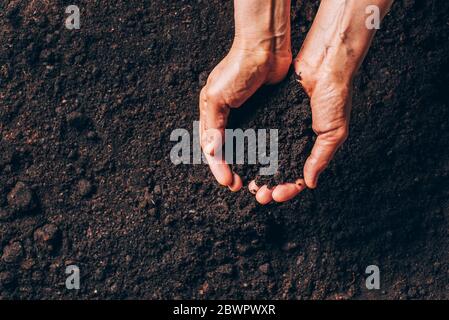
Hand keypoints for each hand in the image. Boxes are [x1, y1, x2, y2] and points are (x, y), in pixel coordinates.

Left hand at [249, 58, 351, 203]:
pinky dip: (251, 148)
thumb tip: (309, 183)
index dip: (287, 188)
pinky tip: (243, 158)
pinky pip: (258, 134)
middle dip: (269, 184)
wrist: (324, 63)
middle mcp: (293, 139)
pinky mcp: (270, 113)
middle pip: (278, 170)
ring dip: (258, 171)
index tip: (276, 196)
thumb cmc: (336, 96)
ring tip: (249, 183)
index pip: (297, 175)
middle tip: (259, 195)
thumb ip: (320, 157)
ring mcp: (281, 127)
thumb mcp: (334, 131)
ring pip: (266, 155)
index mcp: (310, 147)